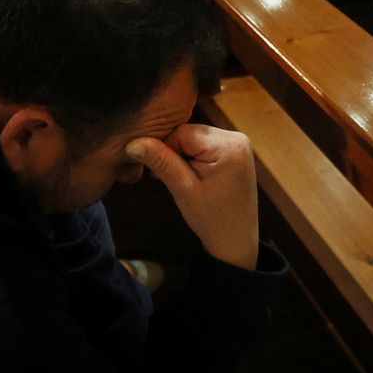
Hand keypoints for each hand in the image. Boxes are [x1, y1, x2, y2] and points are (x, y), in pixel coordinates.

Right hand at [126, 124, 258, 269]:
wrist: (235, 241)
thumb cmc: (211, 219)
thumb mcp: (183, 189)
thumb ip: (161, 162)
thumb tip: (133, 143)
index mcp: (228, 146)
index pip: (182, 132)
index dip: (165, 150)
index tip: (159, 174)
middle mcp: (236, 138)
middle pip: (189, 132)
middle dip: (175, 153)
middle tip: (171, 179)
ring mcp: (239, 143)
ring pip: (195, 138)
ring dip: (183, 155)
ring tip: (183, 180)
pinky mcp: (236, 151)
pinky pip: (205, 144)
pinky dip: (194, 157)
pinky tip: (194, 177)